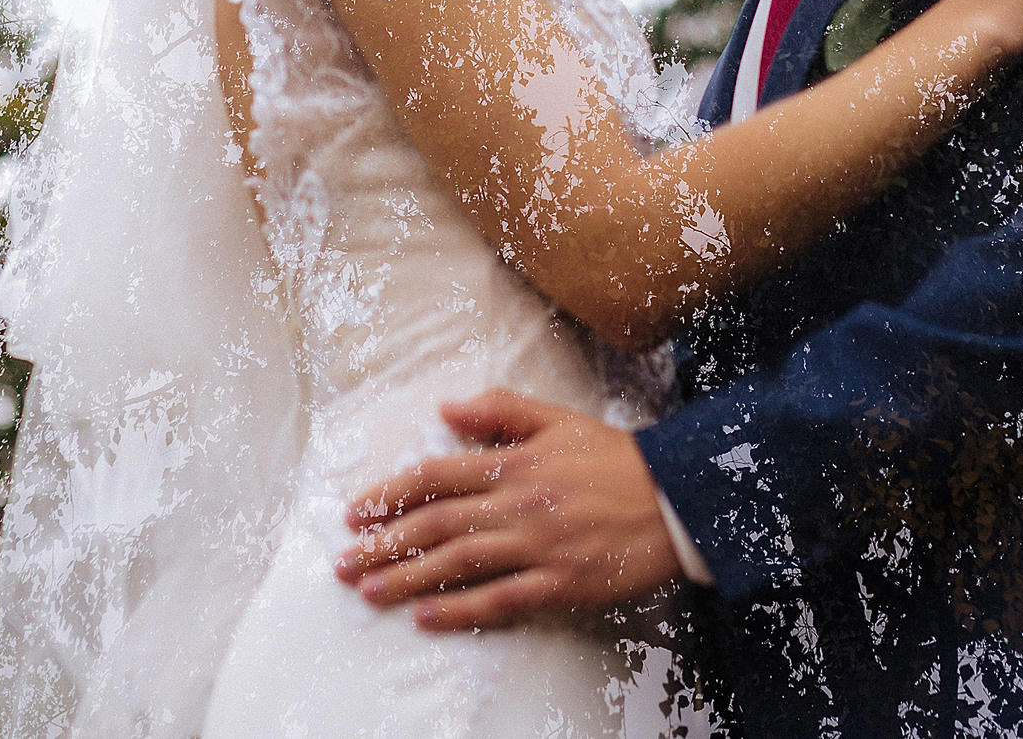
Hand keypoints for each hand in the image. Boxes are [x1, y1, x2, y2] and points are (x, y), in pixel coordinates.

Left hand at [334, 390, 683, 629]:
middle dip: (384, 544)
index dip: (389, 495)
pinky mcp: (559, 583)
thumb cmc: (615, 458)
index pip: (436, 478)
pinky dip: (460, 609)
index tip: (355, 512)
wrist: (677, 499)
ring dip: (408, 579)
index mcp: (514, 463)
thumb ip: (501, 411)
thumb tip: (446, 406)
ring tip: (370, 591)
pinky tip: (426, 616)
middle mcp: (518, 505)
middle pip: (435, 524)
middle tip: (344, 562)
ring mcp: (537, 547)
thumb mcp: (558, 420)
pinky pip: (499, 600)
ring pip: (458, 564)